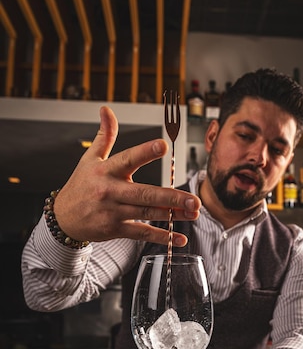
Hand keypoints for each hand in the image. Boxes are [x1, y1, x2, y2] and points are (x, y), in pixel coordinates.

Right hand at [53, 106, 200, 244]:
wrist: (63, 218)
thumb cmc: (81, 186)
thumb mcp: (90, 159)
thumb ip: (105, 136)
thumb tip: (107, 110)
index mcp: (107, 170)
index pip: (128, 159)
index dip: (145, 152)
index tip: (163, 146)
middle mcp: (111, 191)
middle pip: (145, 193)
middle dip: (171, 197)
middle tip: (193, 199)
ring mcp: (114, 212)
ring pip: (147, 213)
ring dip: (173, 214)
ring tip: (194, 213)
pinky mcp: (116, 229)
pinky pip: (142, 234)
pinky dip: (161, 237)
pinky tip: (179, 239)